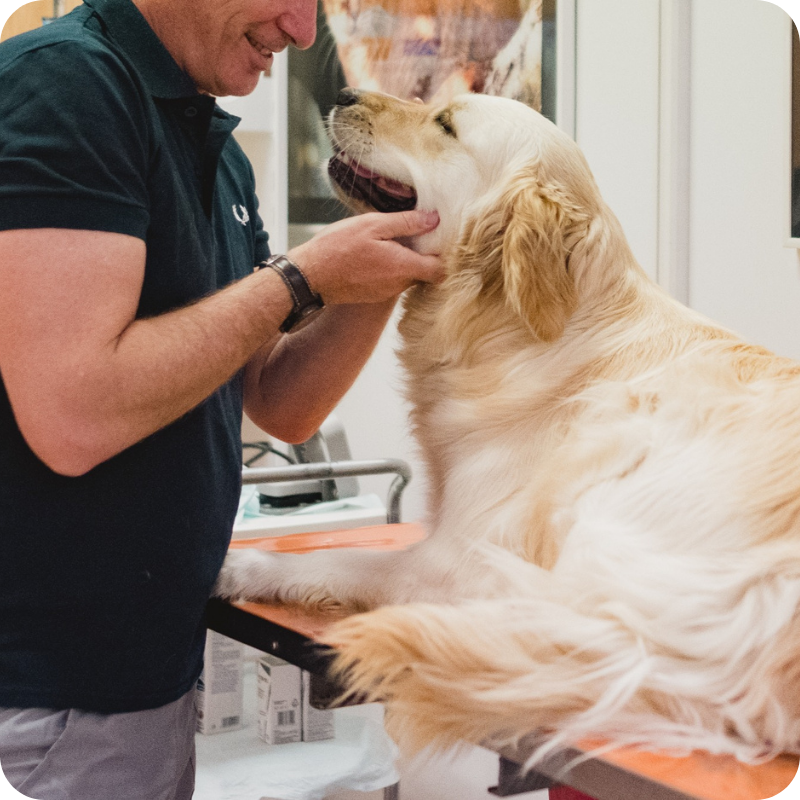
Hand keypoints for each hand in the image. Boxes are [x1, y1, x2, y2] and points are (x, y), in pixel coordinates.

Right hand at [288, 209, 443, 304]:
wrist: (309, 277)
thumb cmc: (337, 248)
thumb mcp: (372, 225)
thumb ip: (406, 223)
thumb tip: (434, 220)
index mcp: (403, 267)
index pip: (441, 270)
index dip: (444, 254)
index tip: (437, 237)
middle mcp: (398, 284)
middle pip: (425, 272)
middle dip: (424, 254)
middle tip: (413, 232)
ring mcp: (385, 292)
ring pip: (407, 276)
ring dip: (405, 260)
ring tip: (390, 240)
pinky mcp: (373, 294)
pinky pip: (391, 280)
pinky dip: (390, 268)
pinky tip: (375, 253)